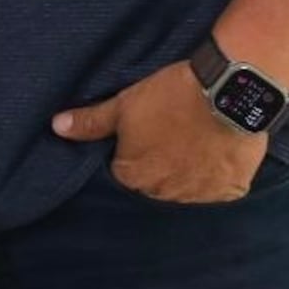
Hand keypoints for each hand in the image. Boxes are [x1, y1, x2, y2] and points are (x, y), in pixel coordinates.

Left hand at [52, 61, 266, 202]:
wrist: (227, 92)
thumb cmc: (170, 97)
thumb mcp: (124, 105)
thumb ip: (91, 122)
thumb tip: (56, 127)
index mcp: (134, 176)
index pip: (124, 173)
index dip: (131, 153)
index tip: (144, 135)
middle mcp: (165, 194)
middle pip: (156, 184)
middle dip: (159, 165)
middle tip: (171, 135)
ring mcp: (201, 195)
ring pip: (187, 188)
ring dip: (187, 172)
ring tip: (194, 141)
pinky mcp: (232, 189)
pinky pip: (219, 188)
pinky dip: (216, 174)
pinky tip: (216, 151)